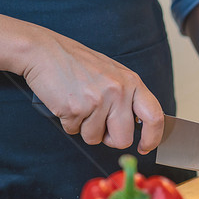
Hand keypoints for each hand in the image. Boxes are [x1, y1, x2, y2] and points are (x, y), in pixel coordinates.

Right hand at [22, 28, 163, 152]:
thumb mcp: (111, 74)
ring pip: (95, 139)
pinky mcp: (76, 109)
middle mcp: (118, 91)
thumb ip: (126, 97)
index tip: (144, 147)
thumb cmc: (76, 63)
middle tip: (97, 123)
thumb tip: (137, 126)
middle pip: (123, 139)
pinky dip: (68, 122)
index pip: (154, 117)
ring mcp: (97, 100)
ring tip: (78, 104)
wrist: (44, 51)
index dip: (152, 138)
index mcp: (131, 81)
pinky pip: (74, 132)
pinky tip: (66, 102)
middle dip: (108, 139)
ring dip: (84, 128)